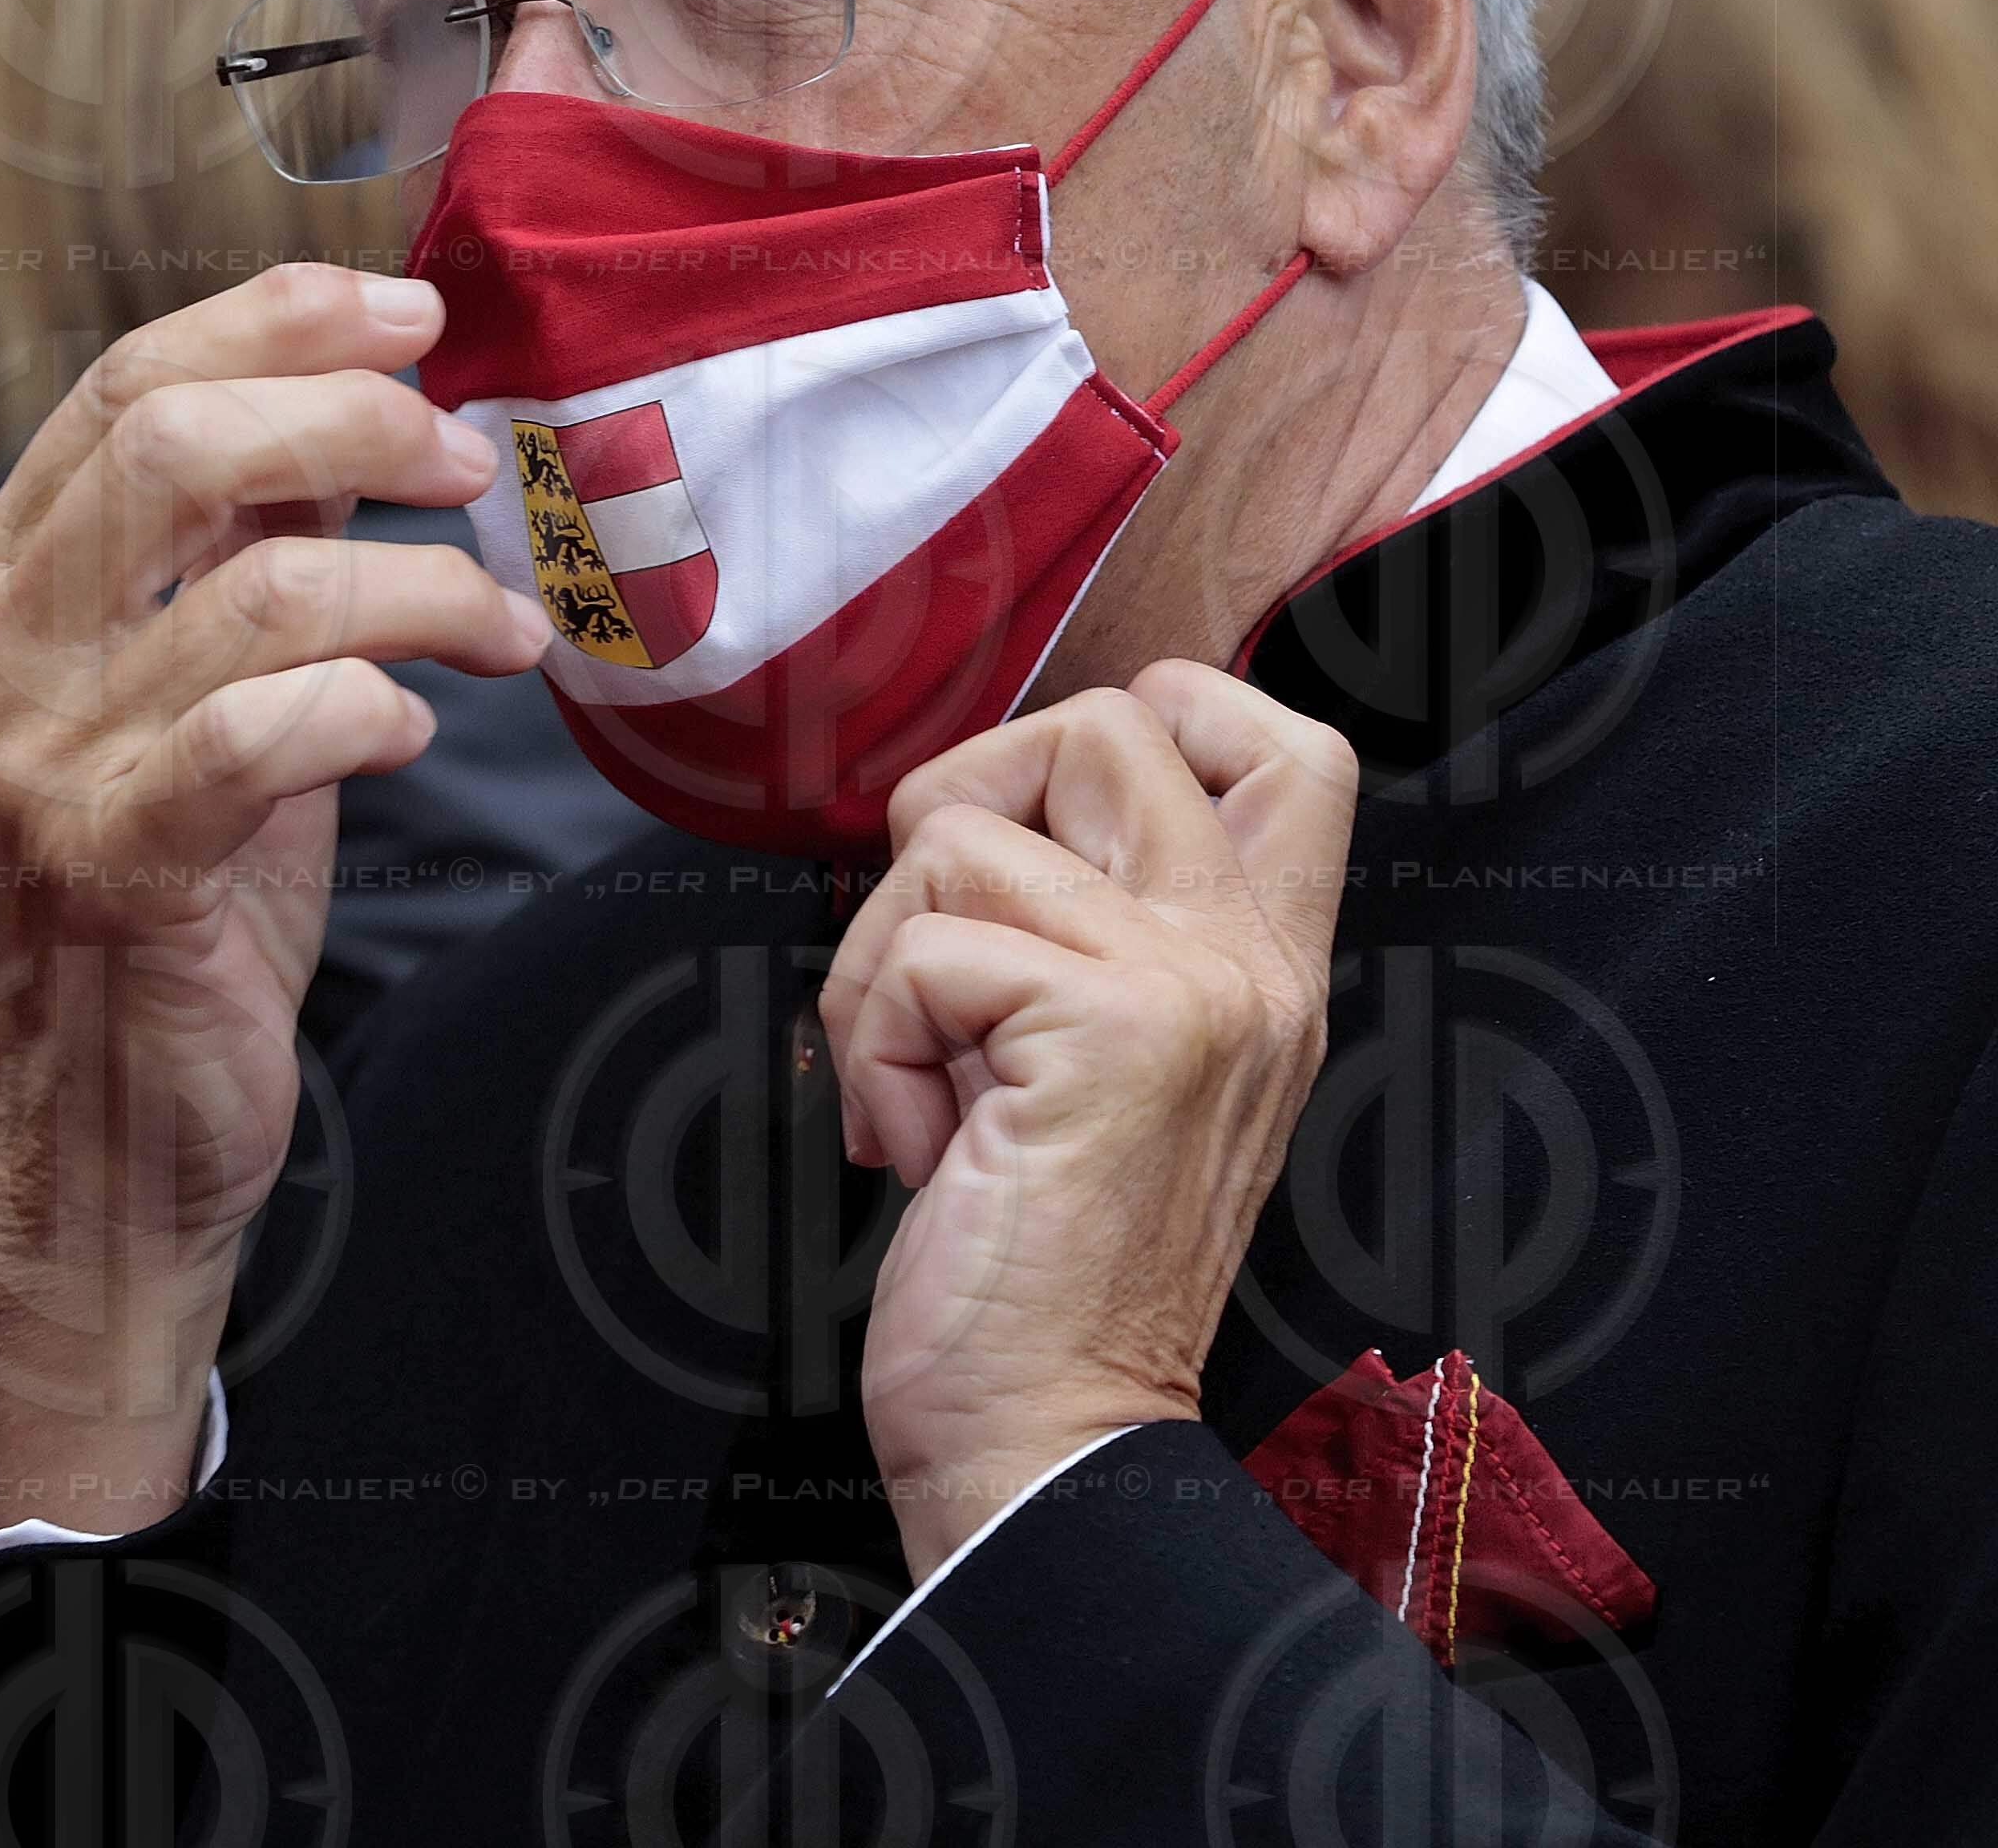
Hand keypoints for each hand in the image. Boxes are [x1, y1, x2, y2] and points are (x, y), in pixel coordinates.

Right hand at [0, 264, 550, 1534]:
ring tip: (501, 622)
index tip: (414, 314)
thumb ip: (232, 550)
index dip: (281, 322)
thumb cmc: (178, 903)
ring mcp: (38, 760)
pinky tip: (418, 732)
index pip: (126, 382)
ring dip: (421, 584)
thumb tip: (360, 404)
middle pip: (173, 441)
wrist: (107, 1141)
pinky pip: (271, 728)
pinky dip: (377, 706)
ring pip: (259, 586)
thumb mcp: (192, 692)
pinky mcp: (114, 862)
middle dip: (353, 418)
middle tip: (469, 458)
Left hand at [826, 665, 1350, 1575]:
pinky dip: (873, 1045)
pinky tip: (919, 1147)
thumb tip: (965, 822)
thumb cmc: (1033, 1261)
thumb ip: (1078, 937)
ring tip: (924, 1087)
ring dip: (884, 961)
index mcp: (1261, 968)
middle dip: (962, 808)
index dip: (1147, 717)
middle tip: (940, 955)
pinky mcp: (1109, 1031)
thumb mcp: (1083, 1068)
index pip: (1280, 741)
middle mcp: (1254, 964)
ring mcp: (1194, 989)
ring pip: (965, 831)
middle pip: (1110, 723)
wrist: (1047, 1435)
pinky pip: (919, 947)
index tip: (1033, 832)